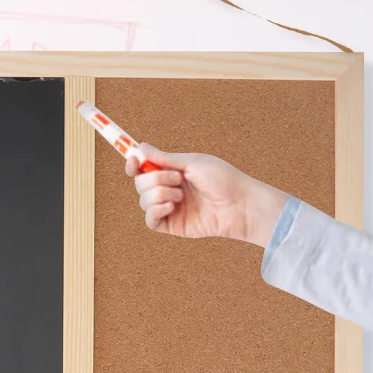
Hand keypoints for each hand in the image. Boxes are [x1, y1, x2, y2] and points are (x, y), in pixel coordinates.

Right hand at [127, 144, 288, 246]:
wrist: (239, 205)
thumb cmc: (222, 179)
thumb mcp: (192, 162)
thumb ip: (164, 158)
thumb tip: (140, 146)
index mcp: (173, 172)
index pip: (143, 169)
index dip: (133, 164)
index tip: (133, 160)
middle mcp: (169, 190)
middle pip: (140, 184)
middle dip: (153, 178)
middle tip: (177, 178)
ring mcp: (170, 209)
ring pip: (143, 201)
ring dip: (158, 194)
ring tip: (181, 195)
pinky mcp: (173, 226)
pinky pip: (150, 221)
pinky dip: (154, 211)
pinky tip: (170, 206)